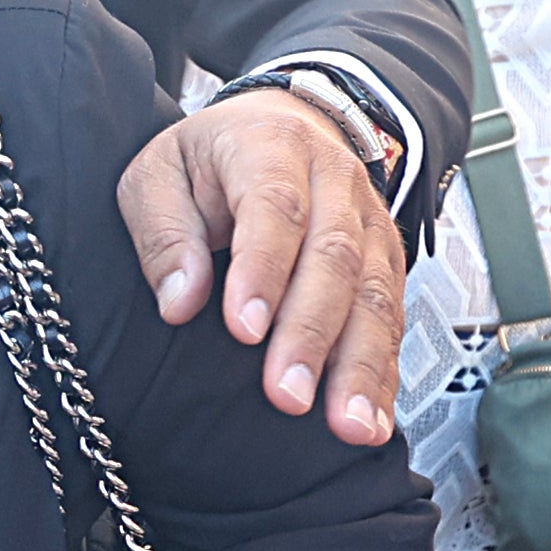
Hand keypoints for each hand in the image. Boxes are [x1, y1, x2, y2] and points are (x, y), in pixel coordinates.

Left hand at [123, 91, 404, 444]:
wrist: (279, 125)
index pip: (275, 208)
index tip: (244, 330)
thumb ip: (164, 234)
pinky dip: (383, 372)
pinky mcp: (385, 261)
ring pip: (374, 294)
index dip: (263, 270)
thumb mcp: (158, 174)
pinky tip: (372, 419)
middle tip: (286, 394)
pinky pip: (391, 318)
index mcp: (272, 147)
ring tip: (346, 424)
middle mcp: (334, 181)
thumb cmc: (208, 159)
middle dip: (311, 333)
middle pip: (334, 258)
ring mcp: (368, 222)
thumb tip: (179, 302)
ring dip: (360, 364)